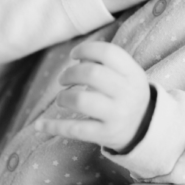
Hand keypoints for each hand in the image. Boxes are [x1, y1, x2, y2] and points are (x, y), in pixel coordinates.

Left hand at [34, 42, 150, 150]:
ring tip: (62, 99)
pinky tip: (40, 125)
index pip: (109, 53)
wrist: (145, 128)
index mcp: (134, 74)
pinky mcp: (106, 135)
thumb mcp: (127, 76)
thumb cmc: (127, 94)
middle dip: (70, 73)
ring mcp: (117, 115)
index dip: (86, 49)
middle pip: (92, 74)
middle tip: (63, 79)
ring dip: (63, 97)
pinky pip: (75, 129)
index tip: (74, 55)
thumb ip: (106, 63)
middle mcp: (127, 94)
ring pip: (81, 100)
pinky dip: (54, 126)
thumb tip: (79, 57)